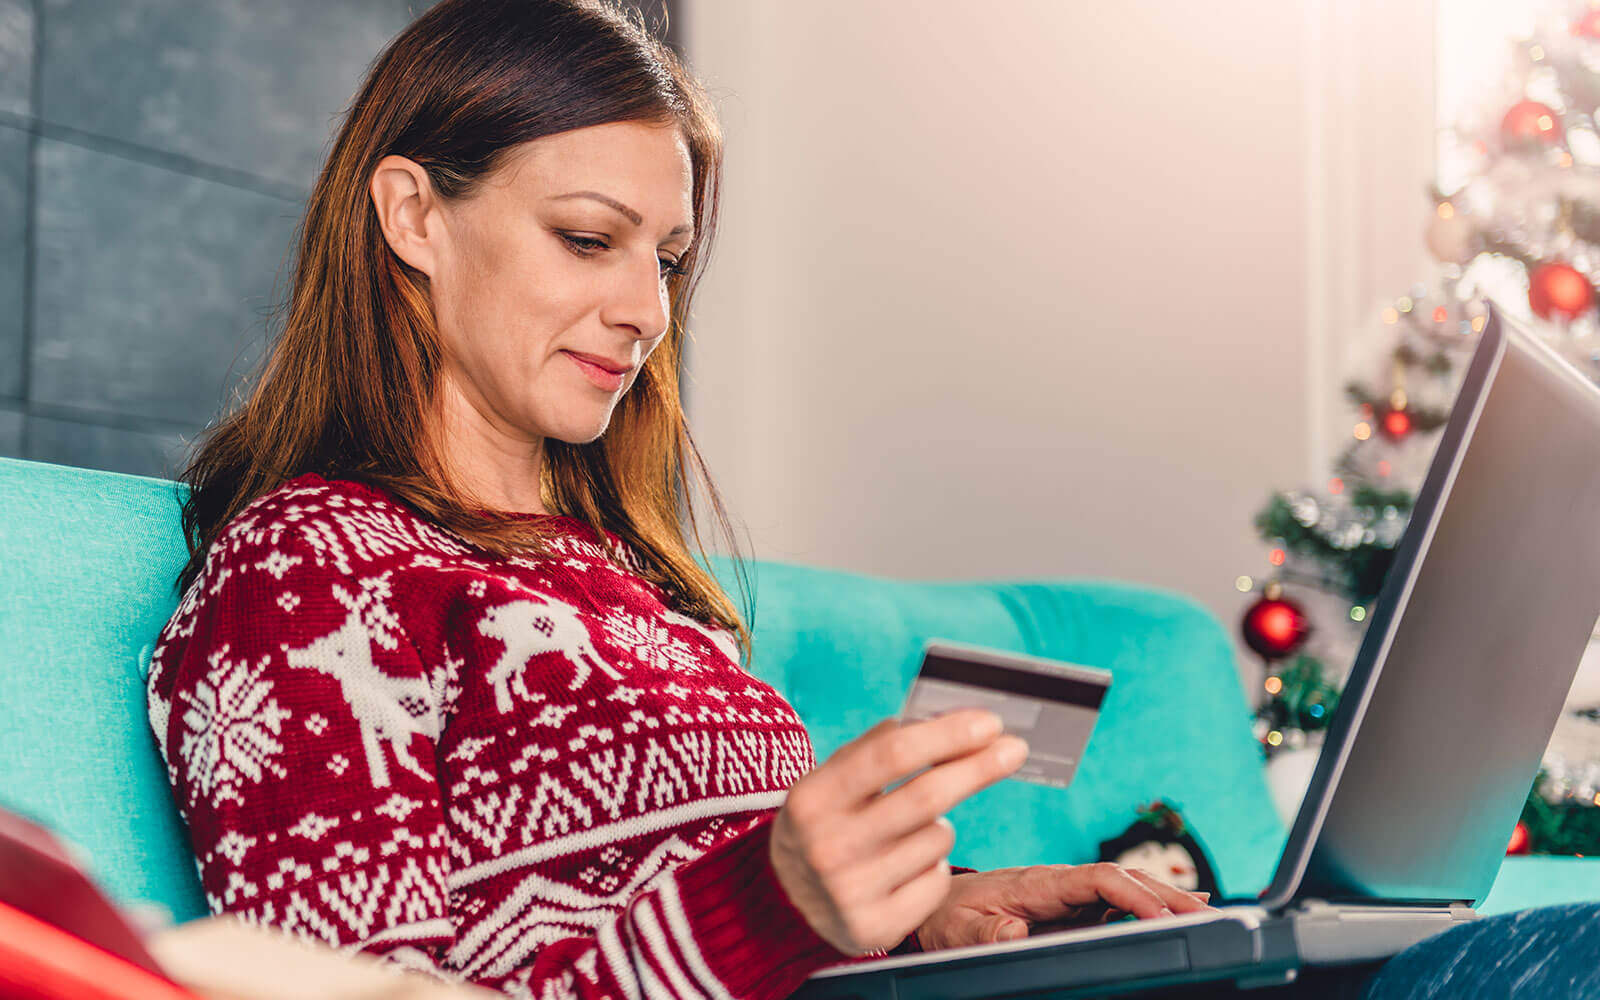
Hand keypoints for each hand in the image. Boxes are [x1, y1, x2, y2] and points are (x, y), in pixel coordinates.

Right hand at [769, 710, 1026, 954]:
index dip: (946, 735)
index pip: (891, 755)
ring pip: (937, 840)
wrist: (781, 900)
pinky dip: (933, 867)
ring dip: (941, 826)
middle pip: (926, 797)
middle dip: (978, 768)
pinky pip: (936, 881)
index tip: (988, 723)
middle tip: (1013, 750)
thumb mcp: (829, 782)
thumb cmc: (822, 824)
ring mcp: (850, 892)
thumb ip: (878, 749)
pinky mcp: (873, 928)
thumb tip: (945, 721)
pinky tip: (904, 868)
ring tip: (908, 832)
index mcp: (813, 799)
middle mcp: (827, 847)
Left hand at [913, 863, 1216, 949]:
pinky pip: (1117, 902)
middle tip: (1209, 915)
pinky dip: (1151, 903)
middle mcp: (1061, 883)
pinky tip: (1180, 908)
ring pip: (1126, 889)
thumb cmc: (948, 916)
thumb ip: (989, 930)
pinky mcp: (1071, 907)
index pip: (1097, 880)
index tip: (1162, 914)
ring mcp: (1069, 894)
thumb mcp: (960, 929)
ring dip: (1166, 899)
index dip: (1133, 894)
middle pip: (1124, 881)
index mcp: (1038, 882)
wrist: (938, 907)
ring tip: (1208, 913)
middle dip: (1167, 895)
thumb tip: (1017, 929)